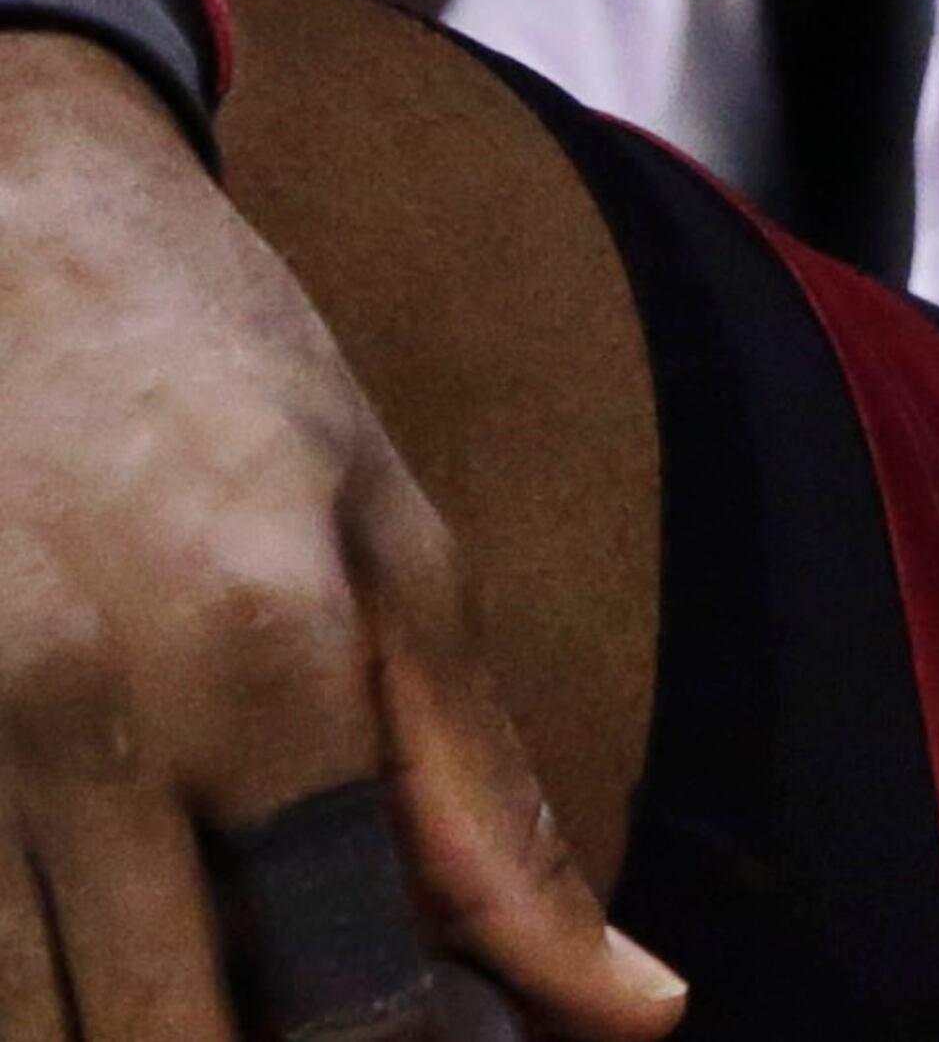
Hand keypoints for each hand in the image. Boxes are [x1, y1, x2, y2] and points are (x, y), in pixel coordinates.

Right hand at [0, 35, 677, 1040]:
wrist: (1, 222)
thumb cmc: (218, 372)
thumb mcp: (393, 543)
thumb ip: (491, 801)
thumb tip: (631, 1012)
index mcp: (261, 657)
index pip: (342, 991)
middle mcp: (85, 731)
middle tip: (336, 1002)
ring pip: (35, 1036)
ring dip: (134, 1027)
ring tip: (227, 962)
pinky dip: (39, 988)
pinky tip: (112, 936)